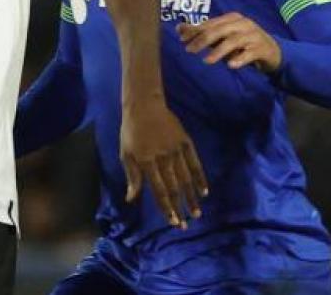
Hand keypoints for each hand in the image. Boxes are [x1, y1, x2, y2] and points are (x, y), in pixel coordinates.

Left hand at [120, 100, 208, 228]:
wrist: (144, 105)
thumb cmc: (131, 131)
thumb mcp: (125, 153)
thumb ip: (132, 177)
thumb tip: (131, 199)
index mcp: (146, 162)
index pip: (159, 190)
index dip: (167, 207)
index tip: (173, 221)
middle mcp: (163, 158)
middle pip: (174, 187)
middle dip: (180, 207)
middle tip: (186, 224)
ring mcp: (176, 149)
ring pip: (186, 178)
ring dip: (192, 197)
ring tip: (197, 213)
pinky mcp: (186, 142)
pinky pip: (195, 163)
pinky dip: (200, 177)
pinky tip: (204, 191)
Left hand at [177, 13, 281, 72]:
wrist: (273, 52)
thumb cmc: (242, 43)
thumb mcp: (223, 37)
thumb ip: (204, 33)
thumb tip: (179, 29)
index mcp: (232, 18)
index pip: (210, 23)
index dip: (195, 30)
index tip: (182, 40)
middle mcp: (243, 24)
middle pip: (220, 30)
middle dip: (203, 40)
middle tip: (189, 50)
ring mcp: (253, 35)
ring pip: (233, 41)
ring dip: (219, 51)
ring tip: (207, 61)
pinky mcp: (262, 48)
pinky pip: (249, 53)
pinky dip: (240, 59)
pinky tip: (231, 65)